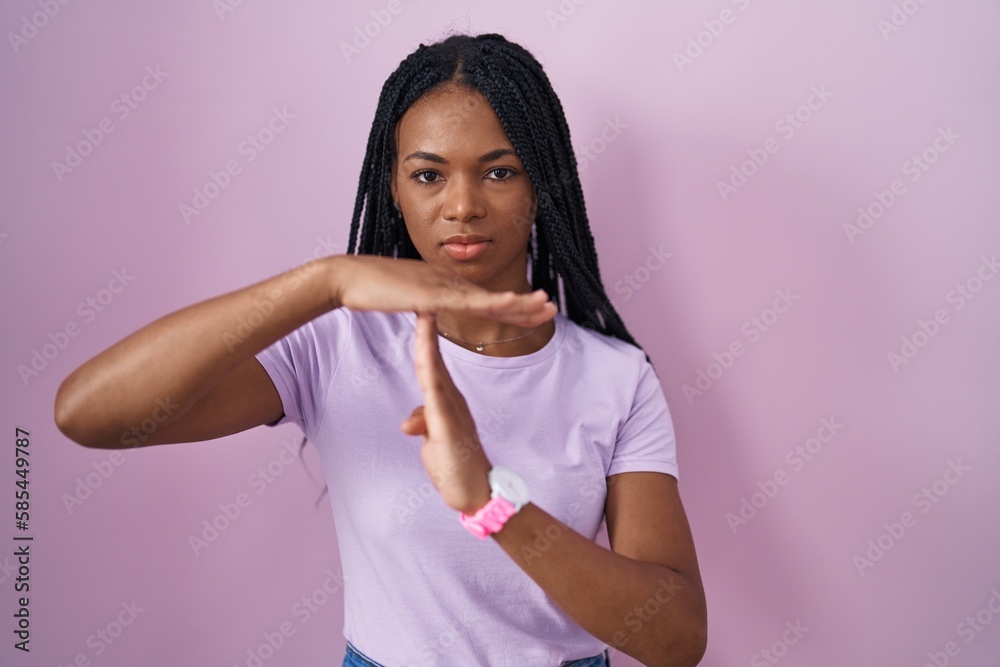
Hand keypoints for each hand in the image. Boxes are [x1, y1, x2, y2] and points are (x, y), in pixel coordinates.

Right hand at [331, 255, 555, 326]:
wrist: (348, 278)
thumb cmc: (371, 289)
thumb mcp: (405, 298)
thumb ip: (422, 304)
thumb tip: (428, 310)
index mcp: (445, 283)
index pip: (485, 298)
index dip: (511, 305)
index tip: (533, 310)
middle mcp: (449, 281)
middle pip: (494, 295)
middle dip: (525, 303)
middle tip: (552, 307)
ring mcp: (442, 285)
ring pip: (489, 297)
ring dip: (519, 303)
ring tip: (545, 306)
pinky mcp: (432, 294)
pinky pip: (468, 301)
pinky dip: (493, 303)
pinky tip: (512, 305)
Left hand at [400, 311, 492, 514]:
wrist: (475, 493)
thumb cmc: (455, 468)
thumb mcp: (433, 443)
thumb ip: (423, 426)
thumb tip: (409, 422)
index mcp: (447, 401)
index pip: (432, 364)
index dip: (425, 339)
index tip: (419, 314)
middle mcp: (451, 400)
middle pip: (434, 358)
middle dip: (427, 329)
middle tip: (421, 297)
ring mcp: (450, 410)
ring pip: (435, 369)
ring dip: (427, 342)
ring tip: (423, 314)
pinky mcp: (447, 424)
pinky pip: (435, 392)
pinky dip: (430, 370)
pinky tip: (424, 354)